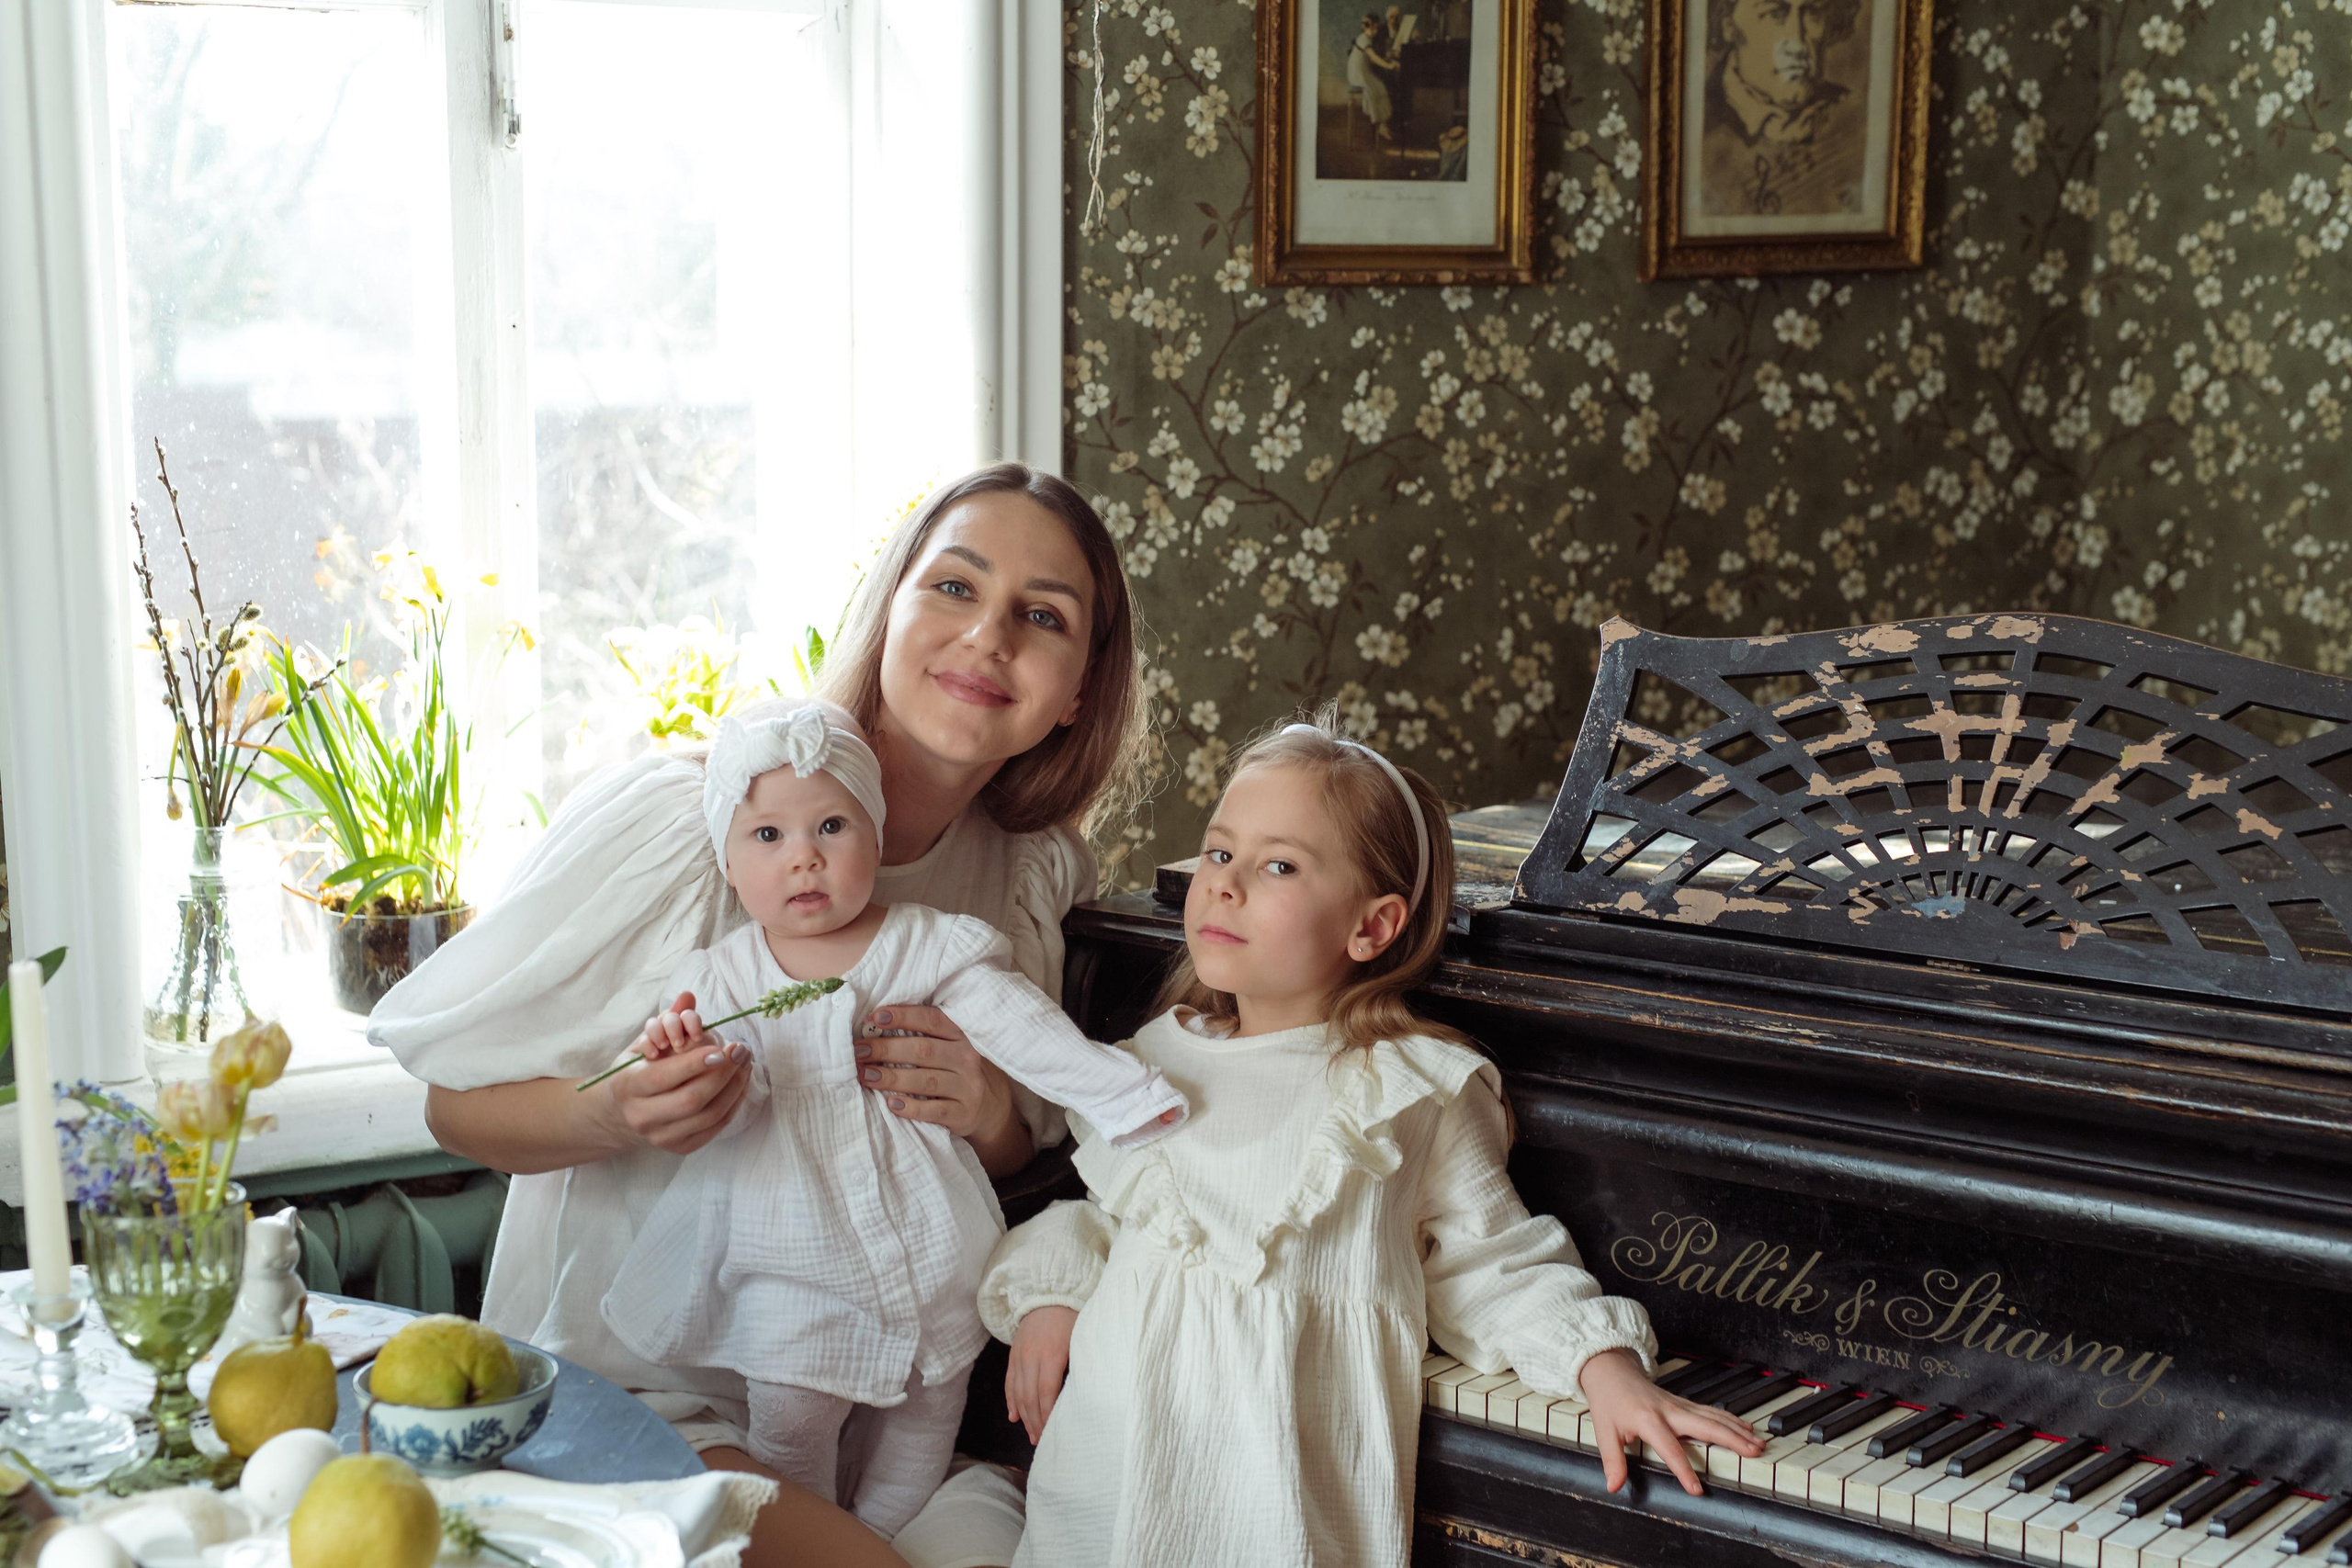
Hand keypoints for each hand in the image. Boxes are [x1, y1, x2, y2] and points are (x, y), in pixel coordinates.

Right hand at [605, 990, 752, 1155]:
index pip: (663, 1077)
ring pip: (708, 1116)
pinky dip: (734, 1103)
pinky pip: (715, 1127)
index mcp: (628, 1086)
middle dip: (722, 1075)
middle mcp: (641, 1116)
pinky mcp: (680, 1147)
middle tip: (741, 1051)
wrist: (620, 1114)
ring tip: (746, 1063)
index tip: (721, 1049)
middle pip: (690, 1100)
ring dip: (735, 1088)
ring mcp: (661, 1136)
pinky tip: (741, 1082)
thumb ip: (666, 1020)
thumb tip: (688, 996)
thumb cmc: (636, 1070)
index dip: (695, 1063)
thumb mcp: (642, 1043)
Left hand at [856, 1005, 1022, 1148]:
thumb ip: (926, 1037)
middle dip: (887, 1048)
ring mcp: (968, 1087)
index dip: (903, 1016)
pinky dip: (912, 1108)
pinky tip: (891, 1105)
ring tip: (865, 1075)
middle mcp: (968, 1058)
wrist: (991, 1109)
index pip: (932, 1020)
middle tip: (859, 1051)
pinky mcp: (964, 1114)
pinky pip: (935, 1111)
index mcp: (962, 1036)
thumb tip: (875, 1027)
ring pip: (926, 1080)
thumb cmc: (959, 1072)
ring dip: (892, 1077)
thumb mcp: (953, 1048)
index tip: (874, 1017)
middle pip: (924, 1050)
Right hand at [1005, 1305, 1076, 1442]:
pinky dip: (1011, 1400)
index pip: (1046, 1391)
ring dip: (1023, 1416)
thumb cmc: (1072, 1318)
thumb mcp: (1081, 1338)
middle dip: (1034, 1421)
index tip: (1052, 1431)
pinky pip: (1009, 1381)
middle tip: (1040, 1440)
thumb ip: (1080, 1364)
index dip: (1047, 1414)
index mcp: (1051, 1354)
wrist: (1048, 1294)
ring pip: (1018, 1392)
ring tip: (1030, 1434)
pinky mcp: (1013, 1354)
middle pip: (1029, 1396)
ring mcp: (1020, 1355)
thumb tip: (1084, 1394)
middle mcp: (1032, 1356)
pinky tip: (1013, 1416)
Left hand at [1577, 1347, 1765, 1496]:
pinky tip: (1746, 1428)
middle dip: (1732, 1439)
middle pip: (1706, 1425)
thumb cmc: (1609, 1402)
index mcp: (1649, 1419)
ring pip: (1714, 1416)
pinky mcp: (1683, 1403)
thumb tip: (1614, 1486)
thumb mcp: (1604, 1432)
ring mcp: (1679, 1404)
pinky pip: (1711, 1412)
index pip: (1671, 1449)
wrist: (1611, 1371)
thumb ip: (1613, 1461)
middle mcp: (1669, 1410)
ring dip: (1738, 1429)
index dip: (1684, 1470)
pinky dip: (1731, 1420)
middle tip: (1755, 1452)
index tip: (1697, 1489)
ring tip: (1759, 1443)